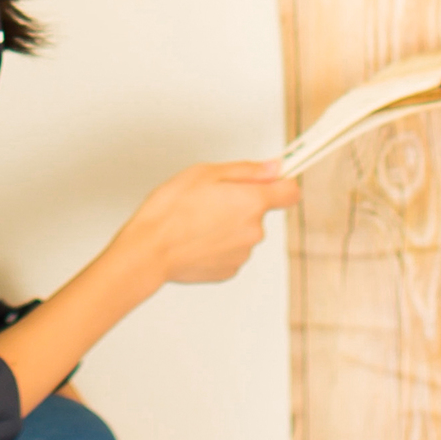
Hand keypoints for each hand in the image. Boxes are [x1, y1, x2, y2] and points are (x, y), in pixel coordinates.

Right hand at [120, 161, 299, 286]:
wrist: (149, 250)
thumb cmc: (171, 210)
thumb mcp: (205, 173)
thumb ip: (246, 170)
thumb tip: (274, 168)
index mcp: (252, 202)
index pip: (290, 192)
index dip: (282, 183)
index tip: (275, 179)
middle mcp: (254, 230)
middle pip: (260, 211)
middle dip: (241, 203)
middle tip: (211, 199)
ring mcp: (243, 253)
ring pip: (244, 231)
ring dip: (228, 225)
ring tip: (197, 220)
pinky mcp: (229, 271)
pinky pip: (231, 250)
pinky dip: (219, 244)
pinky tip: (197, 238)